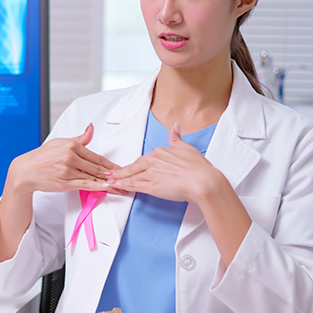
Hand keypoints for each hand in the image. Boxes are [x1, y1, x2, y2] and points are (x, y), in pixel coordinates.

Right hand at [7, 123, 123, 194]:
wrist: (25, 171)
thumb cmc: (42, 156)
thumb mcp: (60, 142)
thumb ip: (79, 138)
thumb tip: (91, 128)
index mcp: (71, 145)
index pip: (96, 156)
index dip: (110, 164)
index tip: (120, 168)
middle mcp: (70, 156)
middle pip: (97, 167)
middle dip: (113, 174)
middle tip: (126, 178)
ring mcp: (67, 170)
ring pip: (93, 177)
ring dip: (109, 182)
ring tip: (120, 186)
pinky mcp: (64, 182)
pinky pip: (84, 185)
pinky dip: (97, 187)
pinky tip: (106, 188)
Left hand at [108, 122, 225, 202]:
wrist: (203, 181)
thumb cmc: (199, 168)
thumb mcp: (187, 148)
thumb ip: (177, 138)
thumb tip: (175, 126)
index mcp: (161, 152)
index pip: (144, 159)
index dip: (135, 165)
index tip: (129, 167)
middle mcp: (153, 161)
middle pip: (134, 166)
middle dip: (121, 170)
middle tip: (110, 173)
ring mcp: (151, 173)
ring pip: (131, 175)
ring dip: (119, 178)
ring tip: (109, 180)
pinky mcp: (151, 186)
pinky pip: (134, 185)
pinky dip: (124, 185)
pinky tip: (117, 186)